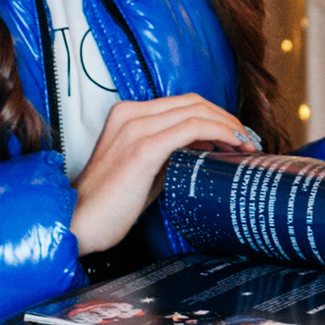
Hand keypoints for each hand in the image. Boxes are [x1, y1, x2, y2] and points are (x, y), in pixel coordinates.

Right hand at [71, 92, 253, 259]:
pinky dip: (218, 134)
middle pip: (194, 102)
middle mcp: (130, 114)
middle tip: (247, 140)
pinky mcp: (143, 149)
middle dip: (226, 118)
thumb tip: (205, 149)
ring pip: (197, 112)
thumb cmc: (109, 203)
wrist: (77, 222)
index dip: (214, 115)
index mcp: (127, 114)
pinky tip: (231, 147)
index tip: (235, 134)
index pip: (183, 103)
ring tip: (244, 145)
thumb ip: (169, 153)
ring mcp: (135, 128)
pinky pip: (192, 129)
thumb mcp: (143, 168)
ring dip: (227, 126)